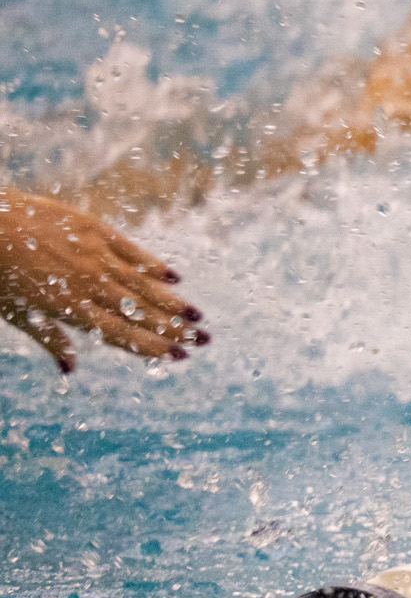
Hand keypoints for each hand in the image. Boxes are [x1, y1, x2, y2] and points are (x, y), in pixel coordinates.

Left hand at [0, 189, 203, 370]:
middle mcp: (89, 284)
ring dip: (172, 301)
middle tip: (204, 339)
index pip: (122, 334)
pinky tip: (173, 276)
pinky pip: (129, 250)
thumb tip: (70, 368)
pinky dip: (152, 264)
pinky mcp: (92, 229)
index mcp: (71, 308)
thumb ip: (50, 338)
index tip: (179, 356)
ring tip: (197, 315)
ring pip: (141, 284)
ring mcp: (93, 254)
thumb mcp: (17, 312)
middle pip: (140, 311)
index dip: (153, 346)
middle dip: (175, 328)